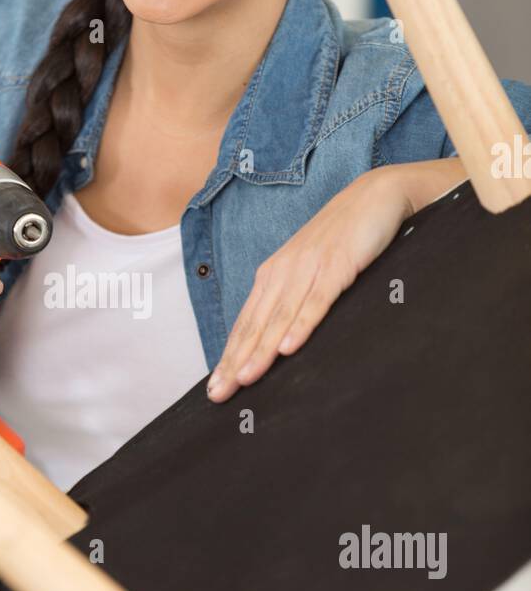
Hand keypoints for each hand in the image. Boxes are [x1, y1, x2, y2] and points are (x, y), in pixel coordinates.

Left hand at [207, 164, 419, 401]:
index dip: (230, 356)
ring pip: (279, 317)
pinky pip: (316, 300)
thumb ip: (295, 299)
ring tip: (244, 380)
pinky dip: (301, 325)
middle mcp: (284, 272)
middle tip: (219, 395)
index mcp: (274, 275)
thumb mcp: (312, 270)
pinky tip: (287, 348)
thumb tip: (280, 340)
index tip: (216, 388)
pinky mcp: (337, 265)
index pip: (247, 323)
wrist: (376, 195)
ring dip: (260, 350)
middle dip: (235, 362)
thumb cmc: (343, 238)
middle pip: (255, 325)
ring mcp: (308, 268)